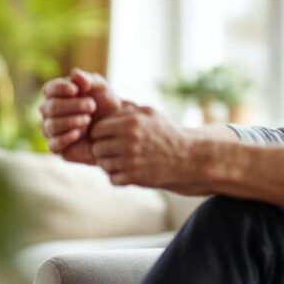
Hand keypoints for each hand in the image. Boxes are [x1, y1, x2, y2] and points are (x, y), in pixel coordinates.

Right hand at [39, 69, 125, 163]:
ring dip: (71, 121)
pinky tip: (78, 133)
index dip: (60, 88)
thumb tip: (74, 74)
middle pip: (50, 108)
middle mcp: (49, 112)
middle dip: (71, 106)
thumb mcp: (100, 87)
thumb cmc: (105, 103)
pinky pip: (53, 144)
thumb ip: (88, 79)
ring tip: (88, 119)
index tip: (75, 89)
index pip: (49, 89)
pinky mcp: (58, 148)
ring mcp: (52, 130)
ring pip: (51, 126)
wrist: (116, 126)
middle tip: (92, 106)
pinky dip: (65, 138)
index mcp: (56, 95)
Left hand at [89, 106, 203, 189]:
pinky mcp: (135, 177)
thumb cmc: (167, 132)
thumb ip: (127, 110)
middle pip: (97, 148)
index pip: (97, 130)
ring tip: (120, 160)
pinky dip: (117, 177)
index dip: (100, 133)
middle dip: (102, 149)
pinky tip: (127, 171)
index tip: (107, 137)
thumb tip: (105, 104)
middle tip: (112, 150)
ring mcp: (131, 161)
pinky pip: (113, 179)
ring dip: (109, 164)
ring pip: (103, 165)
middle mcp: (129, 142)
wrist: (187, 157)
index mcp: (130, 123)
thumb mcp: (150, 113)